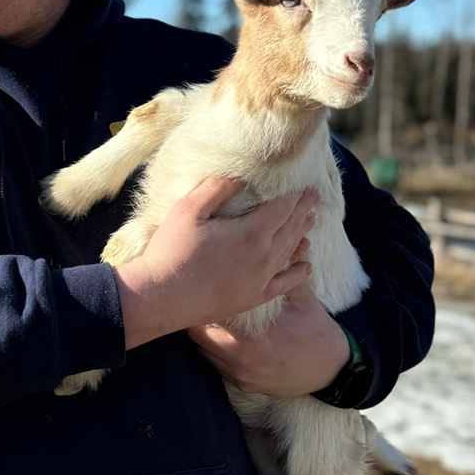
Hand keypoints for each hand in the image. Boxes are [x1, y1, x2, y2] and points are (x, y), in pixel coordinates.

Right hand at [114, 176, 317, 348]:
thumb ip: (217, 188)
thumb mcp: (188, 209)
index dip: (295, 195)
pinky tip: (307, 267)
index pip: (282, 207)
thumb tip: (241, 176)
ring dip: (301, 234)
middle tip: (314, 197)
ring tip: (311, 221)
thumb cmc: (170, 250)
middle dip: (303, 210)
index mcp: (252, 232)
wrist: (160, 298)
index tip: (306, 185)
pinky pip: (284, 285)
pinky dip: (298, 274)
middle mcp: (264, 257)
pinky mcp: (252, 298)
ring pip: (289, 252)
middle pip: (290, 228)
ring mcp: (260, 280)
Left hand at [187, 279, 350, 396]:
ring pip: (203, 352)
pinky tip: (225, 338)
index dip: (204, 300)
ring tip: (211, 318)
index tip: (205, 287)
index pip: (209, 316)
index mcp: (250, 336)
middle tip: (204, 301)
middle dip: (199, 317)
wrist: (333, 370)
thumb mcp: (302, 298)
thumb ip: (285, 273)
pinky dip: (215, 352)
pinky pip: (216, 367)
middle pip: (197, 335)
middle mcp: (240, 358)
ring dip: (205, 335)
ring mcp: (240, 374)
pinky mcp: (244, 385)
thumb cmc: (316, 331)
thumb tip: (284, 242)